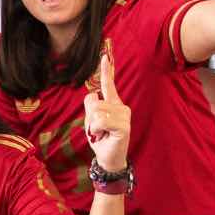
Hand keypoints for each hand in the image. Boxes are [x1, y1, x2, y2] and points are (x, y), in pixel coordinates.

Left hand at [83, 53, 130, 175]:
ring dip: (93, 126)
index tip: (104, 56)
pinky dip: (96, 130)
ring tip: (101, 134)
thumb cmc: (100, 139)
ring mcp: (124, 116)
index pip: (108, 85)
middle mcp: (121, 107)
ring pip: (96, 112)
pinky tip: (103, 136)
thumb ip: (91, 106)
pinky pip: (101, 121)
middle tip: (98, 130)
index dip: (106, 71)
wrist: (108, 158)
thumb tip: (94, 95)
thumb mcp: (91, 120)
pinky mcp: (124, 126)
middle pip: (94, 102)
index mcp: (113, 104)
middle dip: (90, 118)